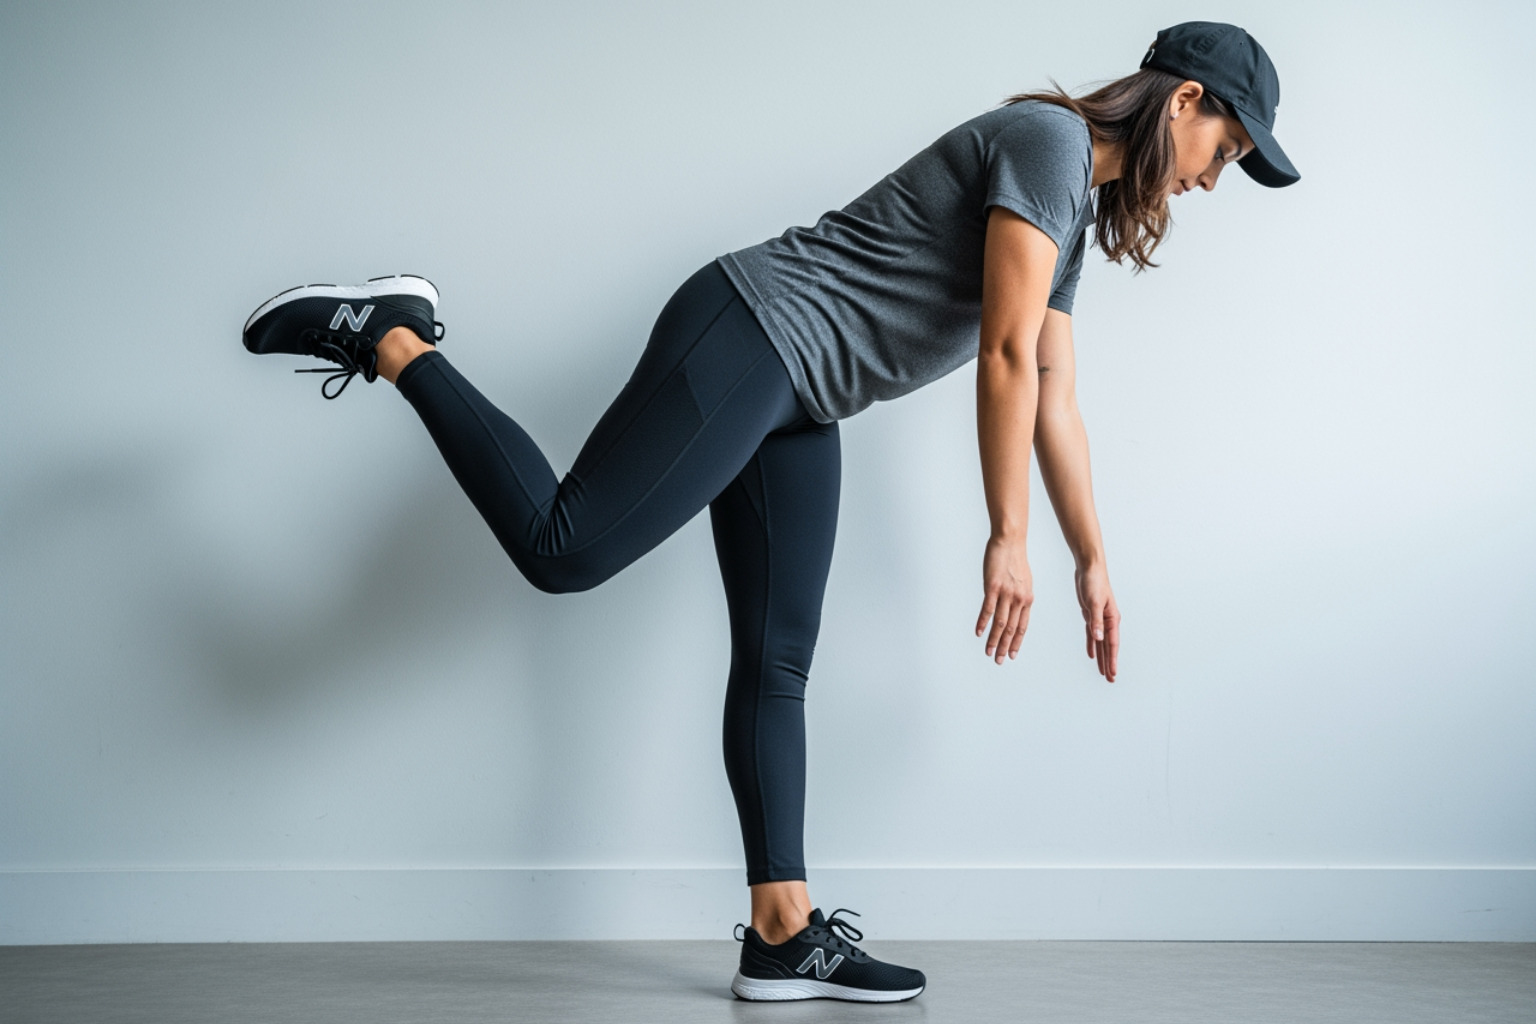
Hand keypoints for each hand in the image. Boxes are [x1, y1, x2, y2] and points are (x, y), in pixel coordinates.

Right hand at [975, 537, 1032, 664]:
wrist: (1010, 542)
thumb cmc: (1015, 560)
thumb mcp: (1024, 581)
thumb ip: (1020, 597)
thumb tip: (1016, 609)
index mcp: (1027, 599)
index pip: (1022, 626)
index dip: (1017, 642)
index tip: (1012, 655)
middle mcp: (1019, 599)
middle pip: (1011, 629)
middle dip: (1005, 647)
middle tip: (999, 661)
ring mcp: (1006, 594)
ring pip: (1000, 623)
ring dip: (993, 640)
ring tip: (988, 652)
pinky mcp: (993, 588)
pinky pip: (987, 610)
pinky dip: (982, 623)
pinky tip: (978, 633)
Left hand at [1074, 562, 1119, 681]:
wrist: (1089, 568)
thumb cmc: (1094, 583)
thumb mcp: (1094, 602)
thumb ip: (1096, 621)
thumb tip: (1099, 639)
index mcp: (1112, 619)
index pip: (1112, 644)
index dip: (1112, 660)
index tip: (1113, 674)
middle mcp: (1108, 621)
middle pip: (1108, 647)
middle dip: (1109, 663)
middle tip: (1110, 679)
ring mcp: (1100, 619)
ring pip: (1101, 643)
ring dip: (1102, 657)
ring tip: (1103, 672)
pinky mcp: (1091, 615)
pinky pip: (1092, 635)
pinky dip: (1092, 645)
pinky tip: (1091, 655)